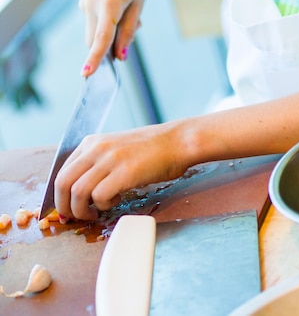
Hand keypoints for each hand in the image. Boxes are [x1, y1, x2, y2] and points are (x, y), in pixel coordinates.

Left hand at [54, 122, 186, 220]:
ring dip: (83, 210)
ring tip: (97, 213)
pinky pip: (100, 196)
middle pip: (63, 183)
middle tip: (76, 218)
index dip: (60, 197)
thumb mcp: (115, 149)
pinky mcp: (125, 172)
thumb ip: (96, 164)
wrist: (177, 141)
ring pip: (78, 192)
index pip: (61, 173)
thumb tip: (78, 192)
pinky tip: (116, 201)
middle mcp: (96, 148)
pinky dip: (104, 206)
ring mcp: (110, 159)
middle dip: (65, 208)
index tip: (68, 210)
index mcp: (91, 143)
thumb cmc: (151, 150)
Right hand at [79, 0, 150, 74]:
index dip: (95, 58)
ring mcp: (85, 1)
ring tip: (129, 11)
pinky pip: (94, 21)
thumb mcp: (139, 2)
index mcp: (109, 4)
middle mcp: (92, 3)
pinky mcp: (84, 0)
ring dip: (109, 33)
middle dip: (111, 45)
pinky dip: (105, 23)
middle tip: (135, 27)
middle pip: (95, 39)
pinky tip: (120, 5)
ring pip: (94, 32)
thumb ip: (129, 30)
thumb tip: (121, 56)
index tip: (87, 74)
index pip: (101, 38)